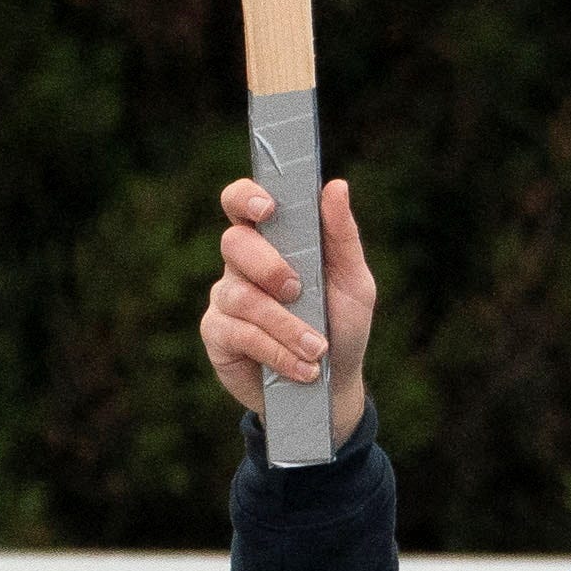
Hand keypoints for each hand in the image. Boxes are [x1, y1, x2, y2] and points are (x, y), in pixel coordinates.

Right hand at [201, 176, 374, 435]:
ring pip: (241, 296)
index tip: (268, 208)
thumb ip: (342, 235)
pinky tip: (303, 368)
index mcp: (273, 240)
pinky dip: (276, 350)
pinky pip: (239, 333)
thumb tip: (335, 186)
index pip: (242, 202)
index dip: (246, 196)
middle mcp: (242, 264)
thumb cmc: (341, 324)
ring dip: (284, 324)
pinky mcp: (217, 335)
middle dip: (269, 266)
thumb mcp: (353, 281)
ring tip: (317, 348)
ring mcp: (225, 298)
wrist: (332, 385)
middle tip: (298, 290)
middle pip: (235, 243)